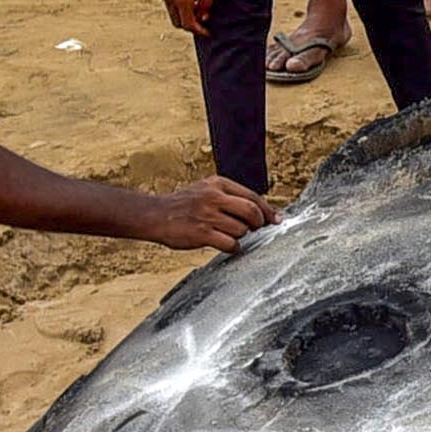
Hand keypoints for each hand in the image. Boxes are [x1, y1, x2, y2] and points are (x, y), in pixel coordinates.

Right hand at [148, 177, 279, 253]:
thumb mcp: (206, 190)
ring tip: (227, 234)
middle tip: (254, 229)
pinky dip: (232, 247)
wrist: (155, 214)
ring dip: (240, 236)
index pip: (252, 196)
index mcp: (217, 183)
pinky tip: (225, 244)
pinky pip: (230, 244)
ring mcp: (207, 215)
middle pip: (251, 212)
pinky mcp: (201, 233)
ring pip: (241, 229)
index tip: (275, 220)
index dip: (267, 210)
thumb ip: (230, 197)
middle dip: (258, 223)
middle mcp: (213, 197)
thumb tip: (261, 211)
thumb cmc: (184, 205)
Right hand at [158, 0, 212, 34]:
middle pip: (178, 23)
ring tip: (197, 7)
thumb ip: (207, 2)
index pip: (189, 24)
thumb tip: (204, 15)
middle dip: (191, 25)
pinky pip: (170, 3)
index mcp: (181, 0)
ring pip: (173, 13)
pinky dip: (179, 6)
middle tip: (203, 21)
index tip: (207, 32)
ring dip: (184, 15)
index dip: (200, 31)